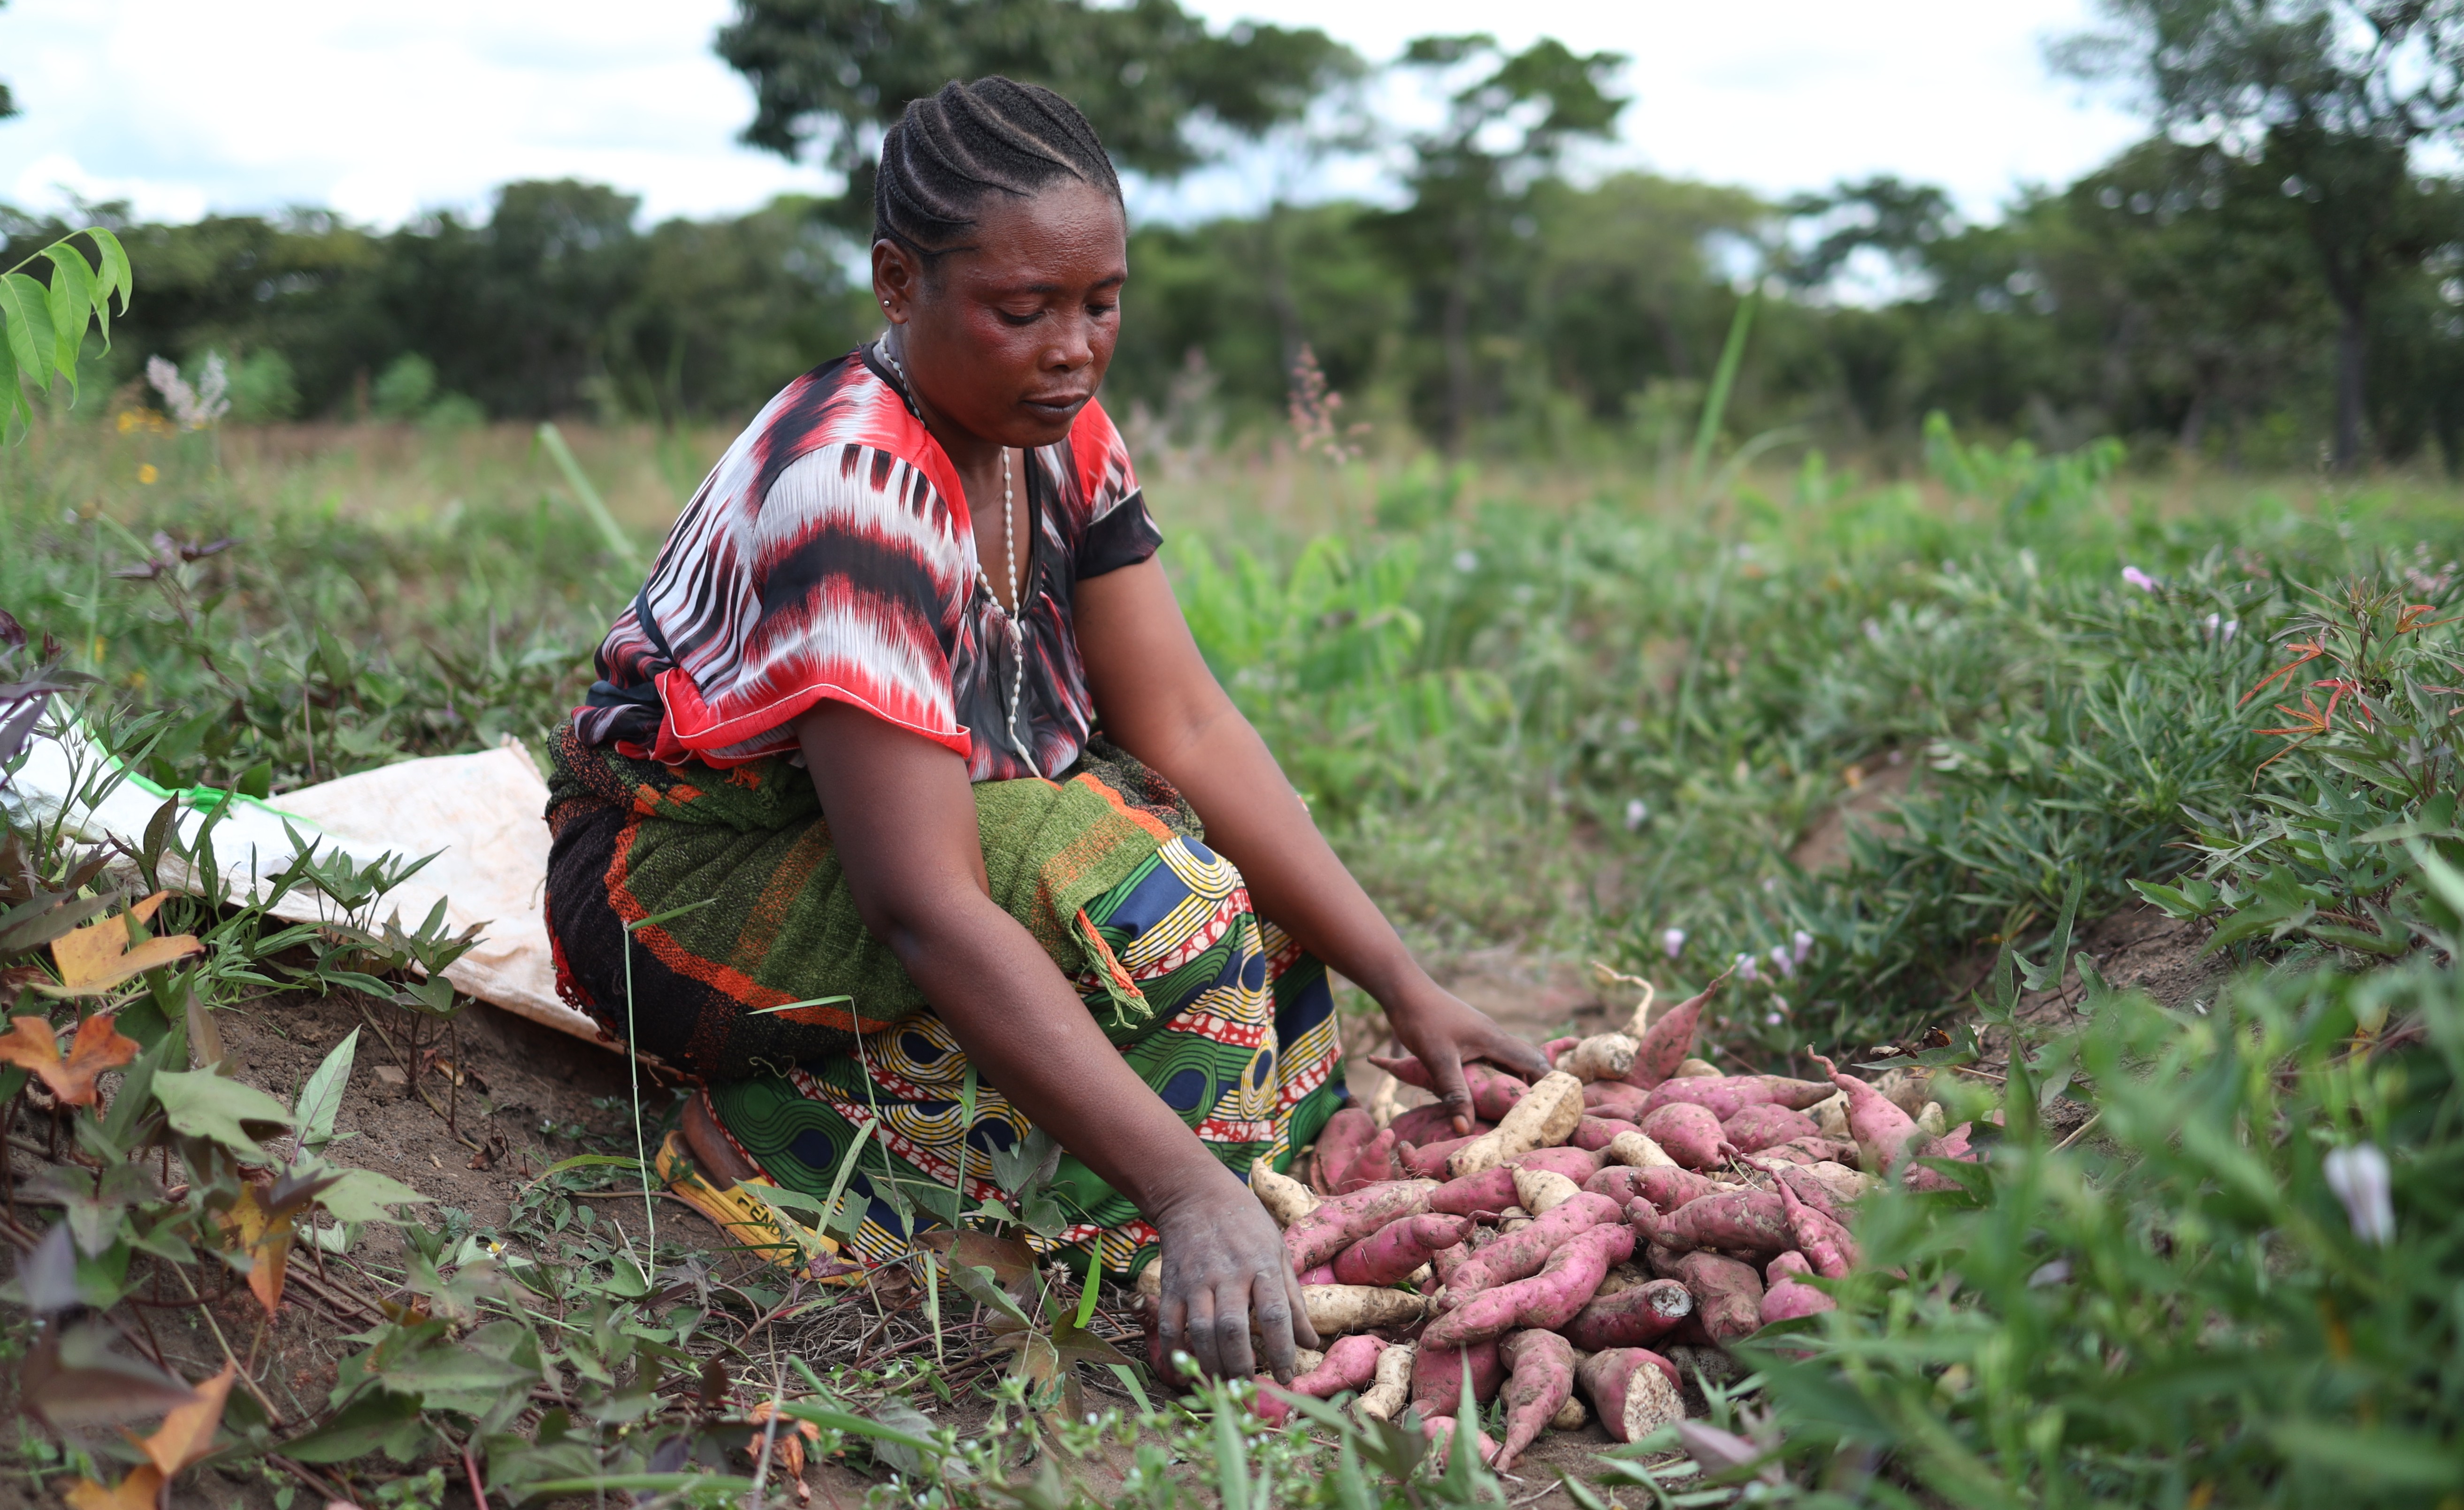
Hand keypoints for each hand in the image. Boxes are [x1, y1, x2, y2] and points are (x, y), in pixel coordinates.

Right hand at [1148, 1164, 1319, 1383]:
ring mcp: (1196, 1281)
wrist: (1196, 1195)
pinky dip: (1175, 1353)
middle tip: (1249, 1390)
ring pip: (1201, 1332)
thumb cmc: (1247, 1225)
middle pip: (1233, 1330)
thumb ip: (1294, 1300)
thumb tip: (1312, 1342)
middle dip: (1242, 1367)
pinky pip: (1170, 1325)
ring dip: (1212, 1365)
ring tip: (1224, 1386)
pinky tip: (1186, 1371)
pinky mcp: (1170, 1285)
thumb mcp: (1280, 1252)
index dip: (1283, 1352)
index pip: (1275, 1316)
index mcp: (1262, 1266)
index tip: (1288, 1379)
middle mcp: (1228, 1275)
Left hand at [1375, 984, 1554, 1135]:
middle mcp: (1494, 1034)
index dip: (1547, 1085)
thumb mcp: (1438, 1060)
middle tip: (1537, 1112)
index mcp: (1494, 1039)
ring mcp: (1482, 1032)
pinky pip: (1493, 1055)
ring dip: (1515, 1078)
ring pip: (1509, 1057)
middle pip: (1526, 1059)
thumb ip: (1454, 1093)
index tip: (1555, 1108)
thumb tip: (1464, 1128)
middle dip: (1534, 1084)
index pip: (1533, 1062)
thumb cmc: (1422, 1021)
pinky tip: (1486, 1087)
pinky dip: (1498, 1071)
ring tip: (1515, 1106)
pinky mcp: (1469, 1033)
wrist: (1404, 990)